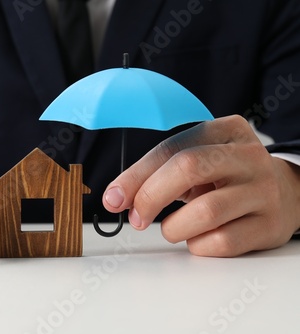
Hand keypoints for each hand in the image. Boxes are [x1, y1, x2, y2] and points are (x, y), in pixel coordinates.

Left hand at [103, 115, 299, 256]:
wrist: (283, 193)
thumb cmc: (225, 177)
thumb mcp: (195, 162)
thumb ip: (155, 174)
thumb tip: (115, 198)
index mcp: (225, 130)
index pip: (170, 149)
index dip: (135, 176)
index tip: (113, 199)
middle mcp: (248, 156)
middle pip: (187, 169)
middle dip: (150, 197)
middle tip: (136, 218)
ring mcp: (263, 190)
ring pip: (205, 211)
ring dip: (174, 227)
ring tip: (172, 228)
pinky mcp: (269, 225)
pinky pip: (221, 242)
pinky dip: (197, 245)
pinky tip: (199, 238)